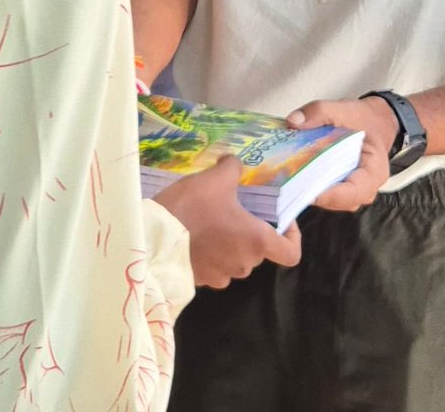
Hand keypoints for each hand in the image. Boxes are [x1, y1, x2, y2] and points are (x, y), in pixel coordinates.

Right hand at [154, 154, 301, 287]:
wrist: (153, 237)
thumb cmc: (192, 207)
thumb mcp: (215, 178)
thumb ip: (232, 167)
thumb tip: (233, 163)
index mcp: (256, 241)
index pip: (291, 253)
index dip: (291, 237)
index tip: (280, 221)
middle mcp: (244, 263)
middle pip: (259, 250)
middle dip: (250, 231)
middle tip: (234, 209)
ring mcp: (222, 276)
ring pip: (236, 259)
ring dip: (230, 243)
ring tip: (211, 221)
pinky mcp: (202, 281)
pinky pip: (216, 266)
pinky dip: (212, 253)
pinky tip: (196, 234)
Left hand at [285, 96, 393, 211]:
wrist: (372, 121)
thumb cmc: (363, 119)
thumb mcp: (344, 109)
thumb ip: (319, 112)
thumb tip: (292, 122)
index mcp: (374, 171)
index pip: (354, 191)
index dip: (330, 195)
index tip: (307, 192)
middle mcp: (364, 188)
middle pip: (337, 200)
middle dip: (312, 193)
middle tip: (288, 186)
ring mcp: (350, 192)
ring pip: (328, 200)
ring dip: (307, 191)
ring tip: (286, 180)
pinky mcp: (336, 188)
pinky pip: (323, 192)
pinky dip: (307, 185)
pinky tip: (290, 174)